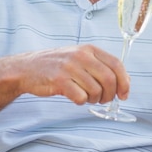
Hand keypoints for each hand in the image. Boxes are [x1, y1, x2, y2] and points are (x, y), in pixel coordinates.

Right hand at [13, 44, 128, 104]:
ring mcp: (70, 67)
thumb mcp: (80, 57)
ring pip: (96, 91)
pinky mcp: (59, 81)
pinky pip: (81, 97)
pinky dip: (81, 101)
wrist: (27, 68)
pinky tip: (75, 97)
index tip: (124, 94)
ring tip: (87, 97)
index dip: (124, 82)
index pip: (116, 64)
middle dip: (110, 95)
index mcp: (89, 49)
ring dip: (95, 99)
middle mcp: (81, 56)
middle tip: (104, 100)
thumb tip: (125, 81)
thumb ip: (100, 66)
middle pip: (109, 79)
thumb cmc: (57, 65)